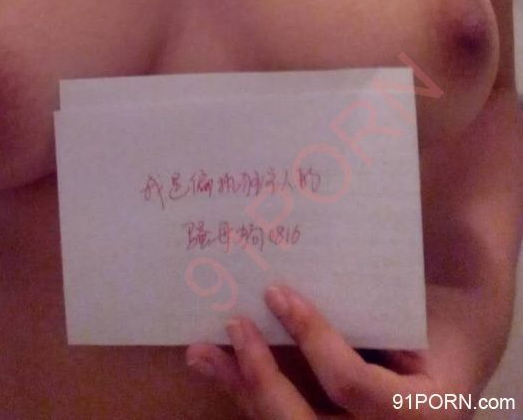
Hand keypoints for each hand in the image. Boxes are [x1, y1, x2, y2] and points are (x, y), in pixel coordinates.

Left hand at [184, 283, 475, 419]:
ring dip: (241, 389)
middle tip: (235, 325)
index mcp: (424, 411)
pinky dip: (248, 394)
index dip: (314, 340)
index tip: (278, 294)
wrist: (457, 360)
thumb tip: (312, 254)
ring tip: (201, 353)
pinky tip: (217, 365)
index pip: (355, 385)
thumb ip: (376, 299)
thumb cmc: (443, 322)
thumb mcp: (422, 313)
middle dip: (263, 380)